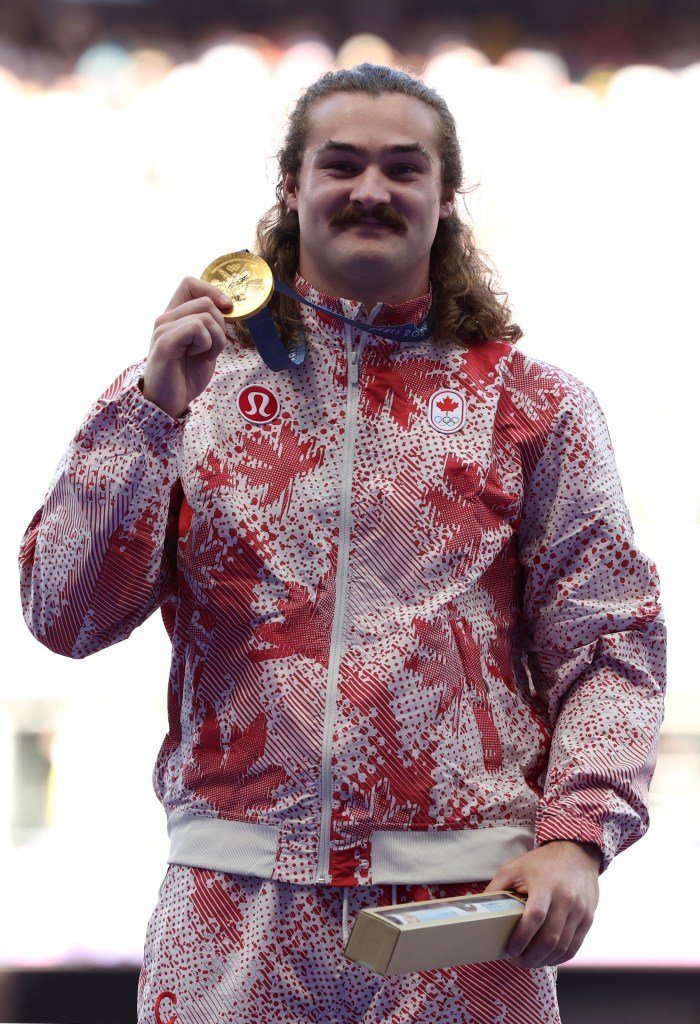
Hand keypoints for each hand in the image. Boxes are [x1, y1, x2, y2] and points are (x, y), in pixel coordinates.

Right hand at [142, 277, 232, 418]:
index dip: (212, 291)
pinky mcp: (165, 342)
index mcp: (173, 316)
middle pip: (205, 300)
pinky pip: (197, 327)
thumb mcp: (205, 346)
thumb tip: (227, 305)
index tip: (226, 309)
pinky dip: (207, 344)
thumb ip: (211, 326)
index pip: (189, 283)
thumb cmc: (185, 376)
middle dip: (221, 325)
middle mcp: (165, 318)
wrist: (168, 403)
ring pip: (205, 315)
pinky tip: (199, 357)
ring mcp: (163, 329)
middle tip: (213, 348)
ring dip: (216, 338)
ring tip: (205, 355)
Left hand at [485, 840, 601, 967]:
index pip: (536, 916)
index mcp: (545, 885)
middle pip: (550, 938)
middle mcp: (566, 898)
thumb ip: (497, 888)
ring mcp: (580, 910)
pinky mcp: (588, 919)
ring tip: (528, 962)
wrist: (577, 853)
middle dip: (530, 956)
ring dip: (544, 961)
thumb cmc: (542, 863)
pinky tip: (546, 959)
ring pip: (562, 947)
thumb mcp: (515, 868)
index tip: (510, 950)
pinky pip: (574, 947)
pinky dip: (559, 958)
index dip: (522, 937)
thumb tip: (477, 909)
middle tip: (516, 961)